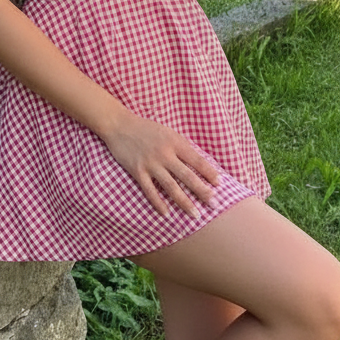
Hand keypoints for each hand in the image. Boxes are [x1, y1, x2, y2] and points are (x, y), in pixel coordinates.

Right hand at [103, 112, 219, 217]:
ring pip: (171, 186)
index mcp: (175, 142)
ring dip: (184, 202)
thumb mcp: (168, 133)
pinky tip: (167, 213)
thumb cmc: (147, 128)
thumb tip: (199, 164)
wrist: (120, 125)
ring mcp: (151, 164)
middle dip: (202, 191)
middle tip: (214, 204)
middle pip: (187, 176)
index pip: (197, 160)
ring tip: (195, 214)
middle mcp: (165, 154)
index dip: (209, 173)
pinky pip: (150, 191)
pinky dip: (158, 203)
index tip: (219, 184)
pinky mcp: (137, 171)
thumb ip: (182, 147)